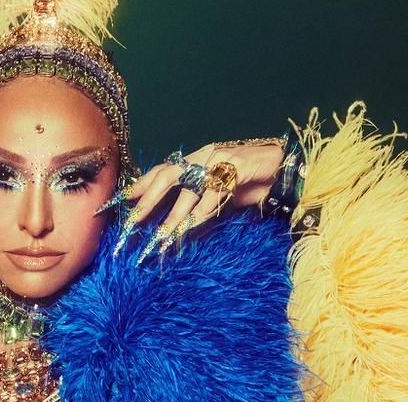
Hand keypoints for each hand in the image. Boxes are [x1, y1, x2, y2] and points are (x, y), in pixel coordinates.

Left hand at [116, 139, 283, 261]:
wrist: (287, 168)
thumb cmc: (252, 181)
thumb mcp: (220, 194)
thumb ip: (199, 204)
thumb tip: (176, 225)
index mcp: (197, 159)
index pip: (162, 170)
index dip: (141, 184)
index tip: (120, 201)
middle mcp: (204, 156)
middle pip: (168, 176)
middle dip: (148, 200)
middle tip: (132, 223)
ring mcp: (220, 160)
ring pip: (188, 189)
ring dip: (172, 217)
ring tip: (159, 238)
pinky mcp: (237, 168)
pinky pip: (213, 194)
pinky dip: (201, 214)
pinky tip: (190, 229)